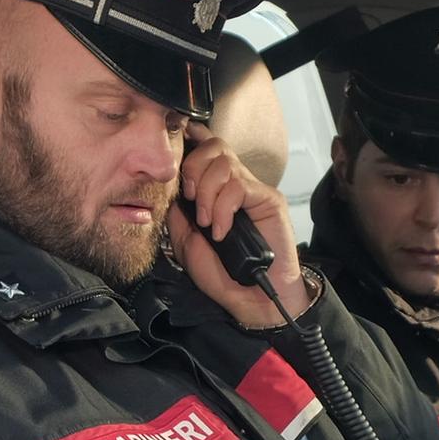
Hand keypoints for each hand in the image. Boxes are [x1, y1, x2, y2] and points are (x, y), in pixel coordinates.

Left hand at [170, 125, 306, 329]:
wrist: (250, 298)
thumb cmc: (220, 273)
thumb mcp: (185, 240)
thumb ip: (177, 210)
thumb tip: (169, 185)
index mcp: (214, 189)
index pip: (205, 148)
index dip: (191, 141)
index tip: (176, 147)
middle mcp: (233, 184)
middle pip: (214, 146)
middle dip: (193, 169)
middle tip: (191, 201)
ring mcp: (252, 190)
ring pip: (225, 163)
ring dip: (207, 194)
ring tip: (208, 224)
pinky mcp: (269, 199)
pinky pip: (239, 186)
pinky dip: (223, 208)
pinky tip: (221, 231)